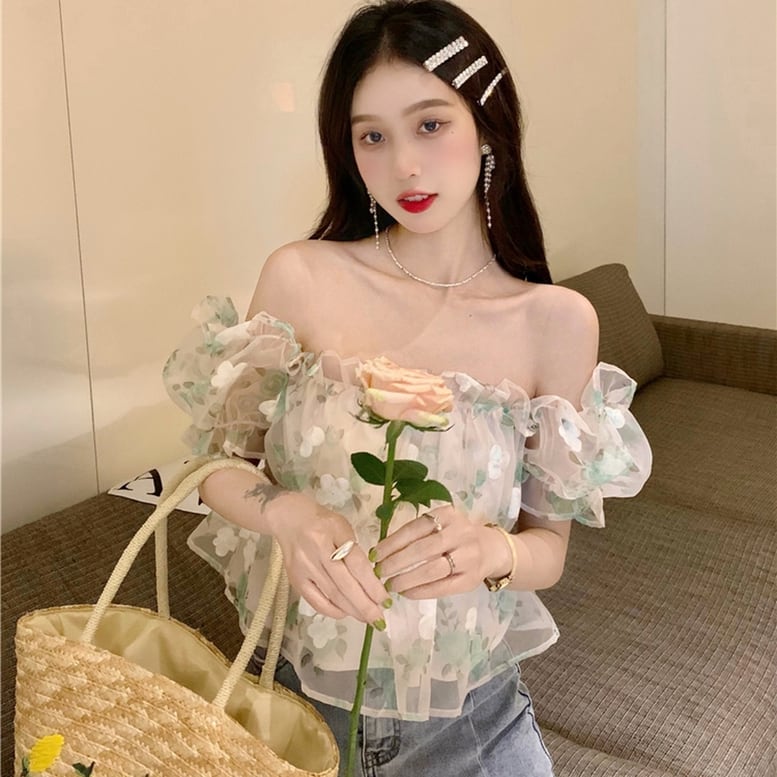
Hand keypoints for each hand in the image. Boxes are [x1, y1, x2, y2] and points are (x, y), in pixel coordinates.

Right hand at [266, 491, 388, 623]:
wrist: (289, 519)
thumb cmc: (323, 522)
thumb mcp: (343, 527)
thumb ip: (355, 552)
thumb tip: (371, 583)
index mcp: (334, 532)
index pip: (357, 564)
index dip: (372, 585)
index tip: (385, 599)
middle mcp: (317, 550)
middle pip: (344, 583)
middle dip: (365, 605)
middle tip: (380, 619)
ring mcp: (304, 567)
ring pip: (332, 594)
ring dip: (352, 610)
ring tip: (368, 618)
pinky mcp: (295, 579)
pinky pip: (315, 601)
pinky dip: (332, 610)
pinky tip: (345, 614)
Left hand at [372, 506, 513, 598]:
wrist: (493, 550)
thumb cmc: (457, 536)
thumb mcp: (442, 523)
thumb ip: (418, 532)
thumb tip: (382, 551)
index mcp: (449, 515)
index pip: (415, 528)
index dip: (392, 542)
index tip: (374, 555)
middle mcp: (460, 533)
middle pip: (422, 549)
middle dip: (396, 562)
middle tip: (379, 572)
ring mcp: (468, 557)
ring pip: (432, 570)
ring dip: (406, 579)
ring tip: (390, 585)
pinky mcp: (470, 580)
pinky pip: (441, 588)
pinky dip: (420, 591)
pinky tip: (406, 592)